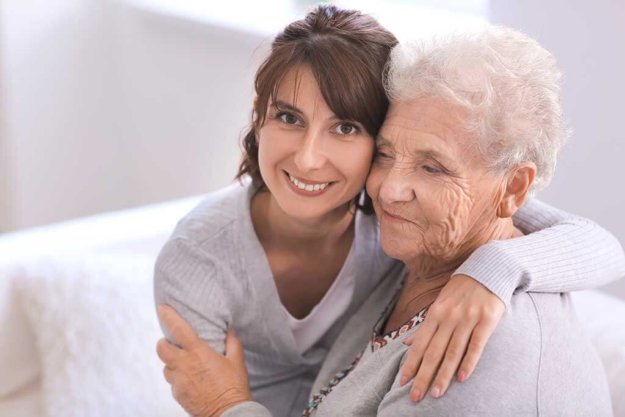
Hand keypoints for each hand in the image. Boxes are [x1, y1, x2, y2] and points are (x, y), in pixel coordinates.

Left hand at [156, 305, 250, 416]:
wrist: (228, 413)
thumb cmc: (234, 386)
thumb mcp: (237, 360)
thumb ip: (232, 342)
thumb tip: (229, 330)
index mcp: (198, 353)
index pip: (178, 329)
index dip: (168, 316)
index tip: (162, 308)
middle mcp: (184, 365)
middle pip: (161, 349)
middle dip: (164, 343)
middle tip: (173, 343)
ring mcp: (178, 381)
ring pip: (166, 367)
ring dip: (172, 363)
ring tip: (185, 365)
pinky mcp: (177, 395)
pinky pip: (173, 383)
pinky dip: (178, 379)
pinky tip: (191, 381)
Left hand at [399, 274, 504, 400]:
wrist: (489, 269)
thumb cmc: (461, 289)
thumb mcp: (439, 303)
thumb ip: (425, 325)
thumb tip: (406, 343)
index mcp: (435, 313)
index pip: (420, 344)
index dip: (411, 363)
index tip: (403, 382)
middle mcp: (449, 317)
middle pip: (433, 352)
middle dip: (423, 376)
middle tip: (416, 397)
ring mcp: (468, 319)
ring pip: (453, 352)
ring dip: (443, 375)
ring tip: (436, 393)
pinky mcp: (487, 321)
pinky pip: (476, 345)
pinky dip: (469, 362)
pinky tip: (462, 378)